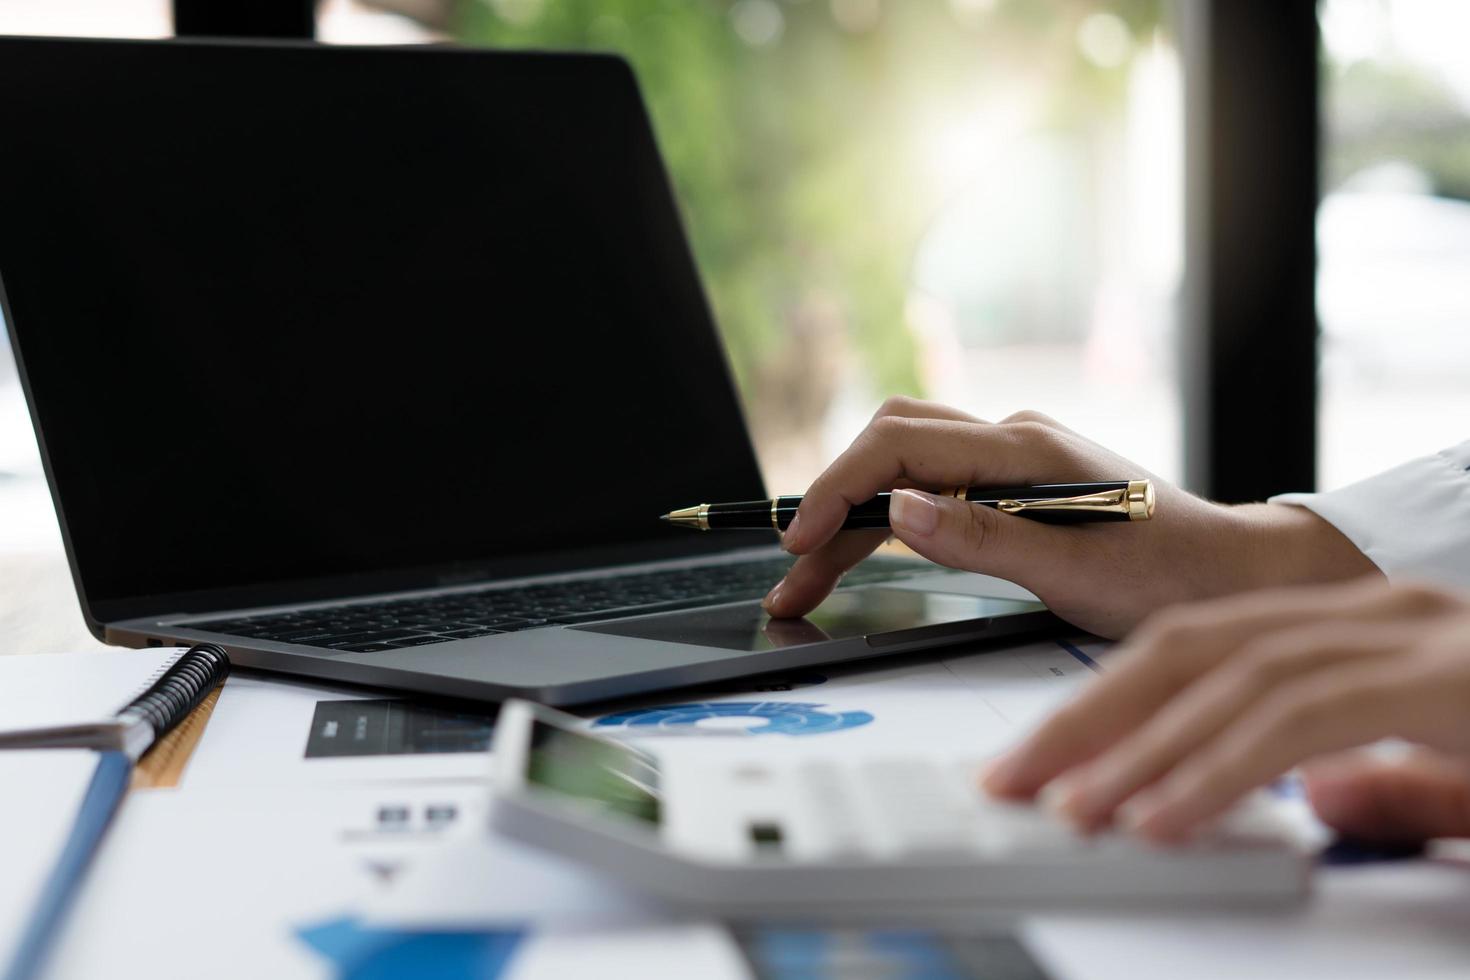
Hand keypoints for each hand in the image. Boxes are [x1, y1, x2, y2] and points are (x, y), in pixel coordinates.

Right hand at [763, 397, 1376, 637]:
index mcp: (1026, 449)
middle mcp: (1014, 439)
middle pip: (890, 443)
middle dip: (831, 502)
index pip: (900, 445)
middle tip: (795, 572)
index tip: (801, 542)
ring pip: (904, 463)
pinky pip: (932, 484)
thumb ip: (983, 537)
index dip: (838, 489)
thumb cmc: (1168, 575)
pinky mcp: (1014, 482)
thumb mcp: (1074, 572)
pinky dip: (888, 518)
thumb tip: (897, 508)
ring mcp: (1014, 457)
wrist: (1229, 575)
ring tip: (811, 580)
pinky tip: (869, 549)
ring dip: (853, 515)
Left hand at [982, 580, 1469, 842]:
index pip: (1196, 647)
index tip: (1041, 756)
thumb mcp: (1467, 770)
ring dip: (1138, 749)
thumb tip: (1313, 794)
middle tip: (1014, 777)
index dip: (1105, 701)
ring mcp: (1408, 636)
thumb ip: (1391, 782)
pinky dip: (1217, 770)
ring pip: (1229, 677)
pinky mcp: (1445, 679)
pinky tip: (1161, 816)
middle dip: (1089, 716)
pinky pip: (1299, 720)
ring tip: (1071, 808)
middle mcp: (1373, 612)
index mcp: (1360, 625)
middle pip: (1187, 648)